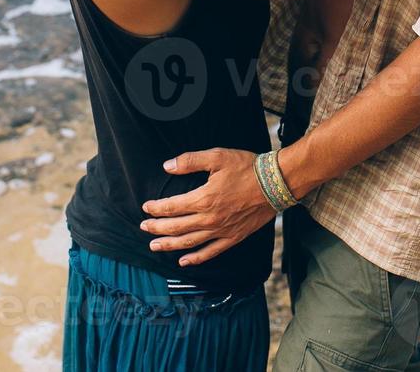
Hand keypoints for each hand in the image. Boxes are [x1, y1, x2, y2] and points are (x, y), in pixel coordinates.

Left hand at [140, 148, 275, 266]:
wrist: (276, 183)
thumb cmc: (247, 167)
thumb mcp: (217, 156)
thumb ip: (190, 161)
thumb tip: (167, 166)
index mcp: (204, 199)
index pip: (172, 207)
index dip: (156, 208)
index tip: (145, 208)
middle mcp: (210, 219)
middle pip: (177, 227)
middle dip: (157, 228)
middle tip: (144, 228)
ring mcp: (222, 231)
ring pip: (190, 242)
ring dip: (170, 245)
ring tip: (154, 247)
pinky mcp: (233, 237)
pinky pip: (211, 252)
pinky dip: (196, 258)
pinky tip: (184, 261)